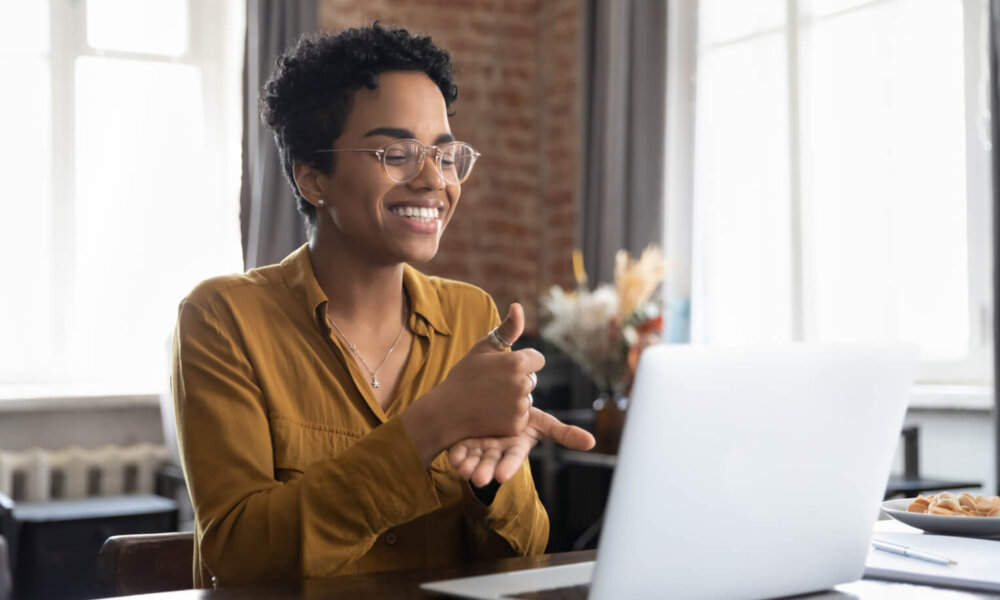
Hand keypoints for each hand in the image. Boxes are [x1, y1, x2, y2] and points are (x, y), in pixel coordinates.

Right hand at [401, 303, 543, 464]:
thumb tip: (519, 306)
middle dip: (518, 380)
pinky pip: (521, 416)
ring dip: (514, 398)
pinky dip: (510, 416)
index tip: (504, 366)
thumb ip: (507, 329)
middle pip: (532, 379)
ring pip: (526, 398)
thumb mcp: (483, 348)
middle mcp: (522, 384)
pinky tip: (491, 412)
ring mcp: (520, 406)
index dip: (523, 361)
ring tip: (489, 398)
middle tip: (491, 384)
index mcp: (517, 362)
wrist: (446, 411)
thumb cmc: (464, 375)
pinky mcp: (517, 425)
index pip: (538, 359)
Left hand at [449, 407, 595, 486]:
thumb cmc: (521, 415)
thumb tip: (592, 442)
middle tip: (479, 479)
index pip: (514, 458)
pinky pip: (459, 451)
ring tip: (464, 471)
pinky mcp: (464, 442)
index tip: (501, 477)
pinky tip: (454, 458)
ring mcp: (480, 447)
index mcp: (516, 445)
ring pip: (474, 460)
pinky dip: (457, 455)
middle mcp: (497, 449)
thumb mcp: (542, 422)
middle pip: (491, 463)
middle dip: (485, 471)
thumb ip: (564, 433)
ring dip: (469, 467)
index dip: (508, 466)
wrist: (495, 403)